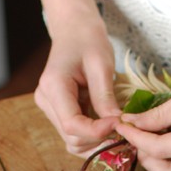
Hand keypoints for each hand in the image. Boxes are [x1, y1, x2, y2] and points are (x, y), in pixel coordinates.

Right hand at [35, 18, 120, 155]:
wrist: (74, 29)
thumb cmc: (87, 40)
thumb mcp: (101, 65)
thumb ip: (105, 96)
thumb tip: (117, 124)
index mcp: (53, 87)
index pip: (72, 125)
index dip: (97, 132)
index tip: (119, 124)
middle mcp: (46, 101)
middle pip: (72, 138)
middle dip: (99, 140)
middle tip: (123, 130)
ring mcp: (50, 108)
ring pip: (73, 141)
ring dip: (96, 142)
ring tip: (118, 129)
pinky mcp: (58, 111)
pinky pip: (75, 134)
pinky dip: (93, 137)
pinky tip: (109, 127)